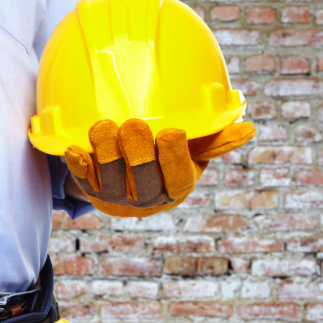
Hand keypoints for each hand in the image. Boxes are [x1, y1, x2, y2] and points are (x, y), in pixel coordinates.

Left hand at [64, 118, 254, 216]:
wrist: (128, 183)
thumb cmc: (167, 160)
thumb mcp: (194, 152)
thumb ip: (216, 140)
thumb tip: (248, 129)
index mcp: (175, 187)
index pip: (177, 178)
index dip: (173, 157)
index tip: (170, 132)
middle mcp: (146, 197)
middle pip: (142, 179)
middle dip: (137, 153)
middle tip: (133, 125)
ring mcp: (116, 195)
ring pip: (110, 178)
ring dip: (105, 152)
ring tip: (104, 127)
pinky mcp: (90, 189)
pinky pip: (82, 179)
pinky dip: (77, 165)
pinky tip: (73, 149)